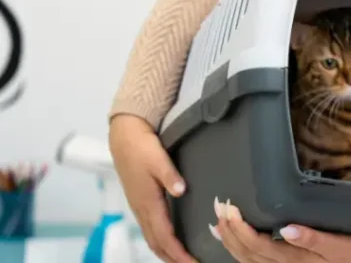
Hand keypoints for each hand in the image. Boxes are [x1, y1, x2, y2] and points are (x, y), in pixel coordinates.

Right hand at [108, 114, 194, 262]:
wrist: (123, 136)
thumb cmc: (141, 146)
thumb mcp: (157, 158)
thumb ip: (170, 175)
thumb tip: (181, 190)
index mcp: (148, 201)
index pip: (164, 234)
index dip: (177, 251)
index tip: (190, 261)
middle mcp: (142, 208)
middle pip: (156, 242)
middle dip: (172, 257)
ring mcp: (138, 206)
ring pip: (151, 237)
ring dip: (165, 251)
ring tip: (181, 260)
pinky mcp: (139, 201)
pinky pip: (149, 228)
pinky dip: (159, 240)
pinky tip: (168, 241)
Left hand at [212, 197, 350, 261]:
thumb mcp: (342, 247)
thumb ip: (315, 239)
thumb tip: (287, 228)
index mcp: (293, 260)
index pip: (257, 244)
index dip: (239, 228)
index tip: (229, 207)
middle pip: (246, 252)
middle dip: (229, 230)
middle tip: (218, 206)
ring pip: (246, 260)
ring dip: (229, 241)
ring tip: (217, 222)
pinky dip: (238, 251)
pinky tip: (233, 242)